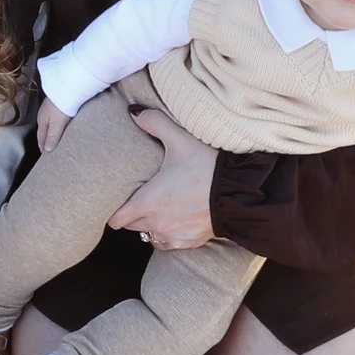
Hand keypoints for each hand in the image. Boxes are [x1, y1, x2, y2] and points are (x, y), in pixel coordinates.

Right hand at [36, 99, 72, 151]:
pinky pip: (56, 118)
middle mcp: (44, 115)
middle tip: (49, 149)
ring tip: (56, 139)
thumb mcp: (56, 124)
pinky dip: (58, 125)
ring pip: (50, 124)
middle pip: (44, 130)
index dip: (43, 146)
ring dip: (52, 132)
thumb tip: (47, 150)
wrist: (67, 86)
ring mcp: (50, 108)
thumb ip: (52, 137)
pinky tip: (63, 125)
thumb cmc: (60, 104)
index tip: (46, 154)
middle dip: (46, 140)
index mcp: (42, 121)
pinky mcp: (58, 104)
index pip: (41, 137)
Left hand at [107, 103, 215, 251]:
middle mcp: (157, 222)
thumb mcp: (179, 139)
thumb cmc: (206, 166)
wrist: (239, 192)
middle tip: (138, 200)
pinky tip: (172, 221)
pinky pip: (167, 243)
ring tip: (156, 209)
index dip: (114, 211)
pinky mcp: (188, 242)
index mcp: (148, 201)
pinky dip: (166, 234)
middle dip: (131, 215)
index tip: (117, 203)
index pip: (116, 219)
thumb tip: (132, 111)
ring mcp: (172, 234)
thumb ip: (154, 123)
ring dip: (149, 224)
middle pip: (131, 226)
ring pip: (149, 234)